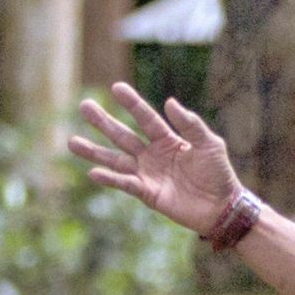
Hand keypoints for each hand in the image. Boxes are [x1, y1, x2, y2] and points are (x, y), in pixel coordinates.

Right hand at [66, 83, 242, 238]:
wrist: (223, 207)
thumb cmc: (219, 174)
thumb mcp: (209, 143)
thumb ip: (190, 124)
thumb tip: (169, 102)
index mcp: (168, 140)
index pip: (146, 118)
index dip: (132, 103)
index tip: (116, 87)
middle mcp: (153, 155)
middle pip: (123, 135)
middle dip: (103, 122)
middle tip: (84, 106)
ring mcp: (148, 174)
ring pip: (116, 160)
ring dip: (94, 152)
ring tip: (71, 142)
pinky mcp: (148, 194)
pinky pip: (125, 184)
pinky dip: (110, 179)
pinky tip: (93, 172)